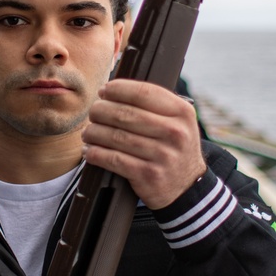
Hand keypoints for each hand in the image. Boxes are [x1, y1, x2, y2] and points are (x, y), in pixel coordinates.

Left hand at [81, 79, 205, 209]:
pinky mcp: (149, 175)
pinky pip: (114, 160)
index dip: (118, 89)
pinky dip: (96, 154)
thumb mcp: (176, 121)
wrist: (186, 186)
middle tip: (93, 113)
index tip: (104, 91)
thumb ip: (154, 104)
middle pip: (125, 114)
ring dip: (94, 133)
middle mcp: (175, 132)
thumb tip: (113, 89)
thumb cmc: (173, 147)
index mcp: (182, 113)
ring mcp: (163, 155)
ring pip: (116, 137)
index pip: (143, 92)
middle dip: (101, 111)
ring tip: (88, 133)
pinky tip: (90, 151)